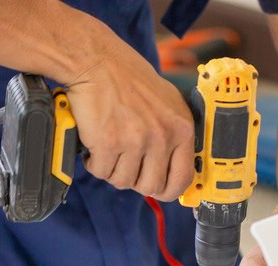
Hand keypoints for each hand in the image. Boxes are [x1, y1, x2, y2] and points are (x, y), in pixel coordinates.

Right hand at [67, 35, 193, 200]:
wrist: (98, 62)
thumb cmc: (130, 80)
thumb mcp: (168, 103)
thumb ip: (174, 134)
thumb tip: (175, 169)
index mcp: (182, 129)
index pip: (182, 179)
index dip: (167, 190)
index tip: (157, 189)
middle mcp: (162, 137)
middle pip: (150, 186)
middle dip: (134, 180)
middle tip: (125, 163)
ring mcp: (135, 141)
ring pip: (122, 181)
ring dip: (112, 170)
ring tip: (109, 148)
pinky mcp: (109, 143)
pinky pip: (101, 171)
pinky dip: (94, 163)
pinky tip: (95, 145)